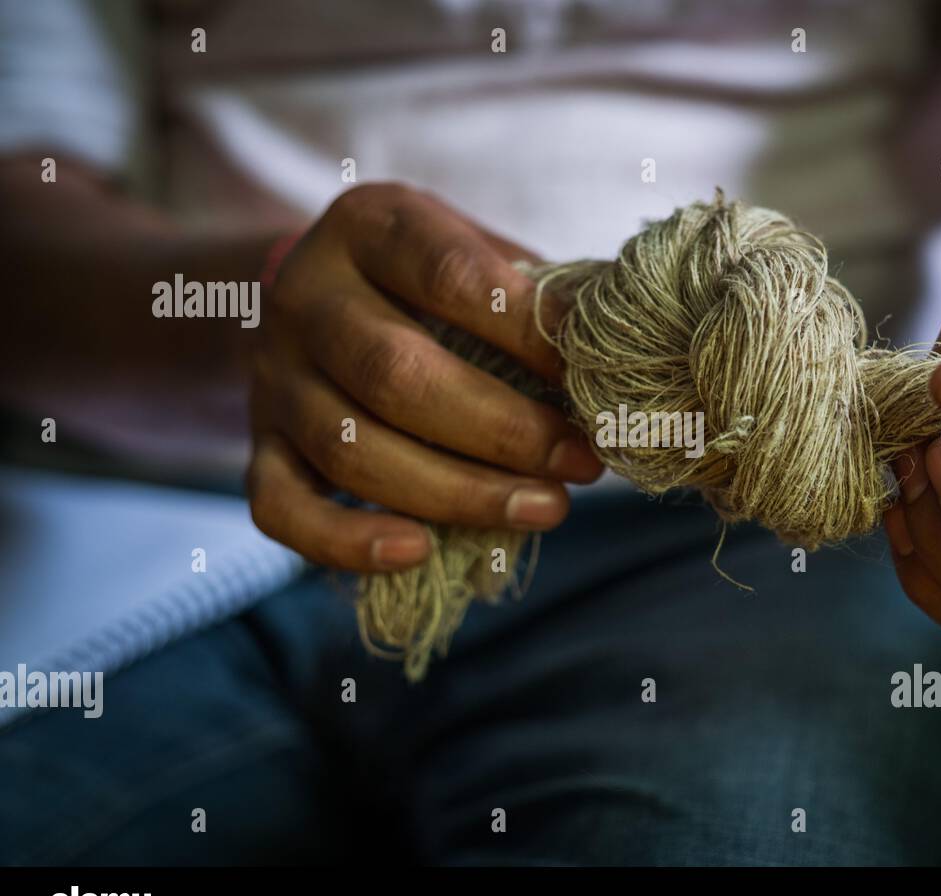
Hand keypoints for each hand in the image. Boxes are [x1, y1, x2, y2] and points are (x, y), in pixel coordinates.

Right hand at [246, 183, 602, 571]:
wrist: (319, 292)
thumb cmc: (431, 279)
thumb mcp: (477, 251)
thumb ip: (537, 290)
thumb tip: (613, 342)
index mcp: (368, 228)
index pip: (446, 273)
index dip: (524, 328)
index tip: (591, 371)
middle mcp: (305, 297)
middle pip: (395, 374)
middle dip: (503, 430)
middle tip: (582, 462)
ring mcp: (273, 376)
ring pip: (350, 449)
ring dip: (458, 493)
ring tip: (546, 509)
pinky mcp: (259, 445)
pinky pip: (280, 507)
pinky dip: (346, 541)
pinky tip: (419, 553)